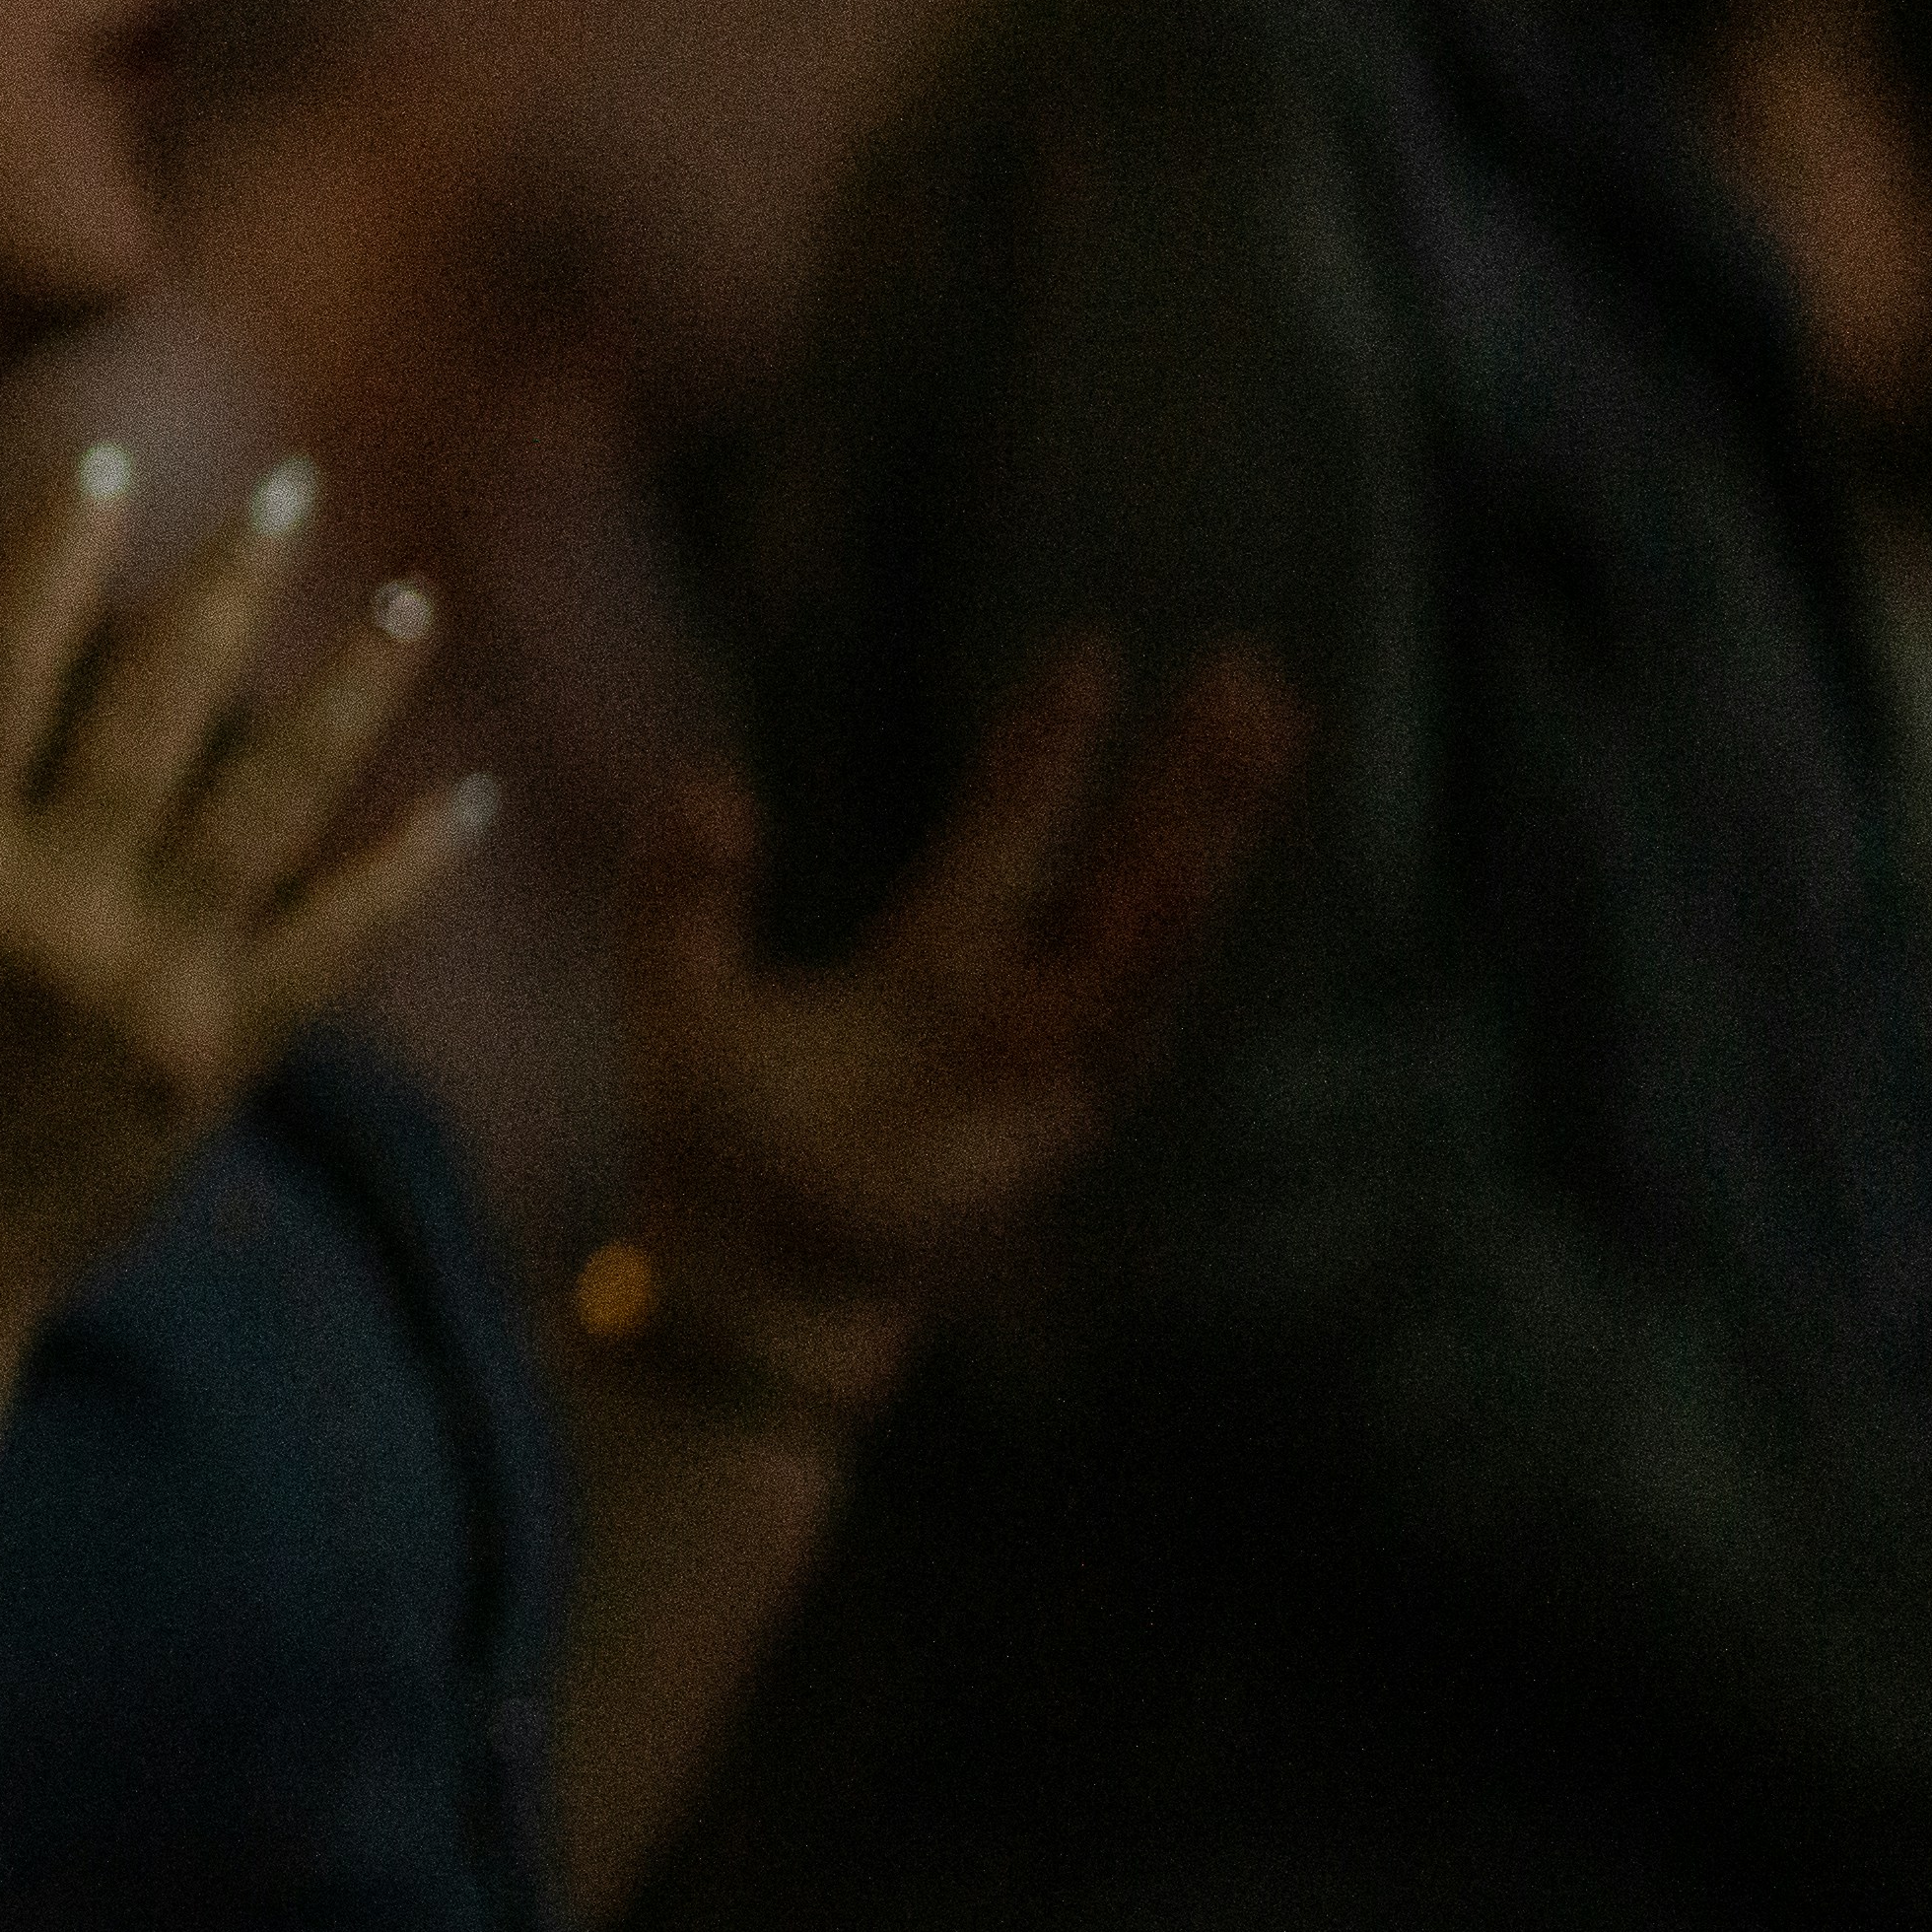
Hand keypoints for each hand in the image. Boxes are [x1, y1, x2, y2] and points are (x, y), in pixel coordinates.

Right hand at [0, 448, 490, 1352]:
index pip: (5, 661)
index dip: (55, 550)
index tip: (101, 463)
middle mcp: (49, 913)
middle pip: (162, 703)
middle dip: (229, 582)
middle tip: (289, 484)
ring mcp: (145, 991)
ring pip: (273, 804)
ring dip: (349, 694)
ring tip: (408, 603)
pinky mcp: (210, 1065)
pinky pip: (330, 947)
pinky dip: (404, 871)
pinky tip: (467, 801)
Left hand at [612, 637, 1301, 1394]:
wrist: (732, 1279)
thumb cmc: (713, 1154)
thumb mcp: (677, 988)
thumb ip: (680, 886)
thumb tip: (708, 781)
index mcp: (934, 965)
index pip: (1013, 830)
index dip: (1050, 746)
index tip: (1090, 652)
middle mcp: (1009, 1008)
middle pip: (1124, 865)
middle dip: (1190, 778)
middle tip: (1254, 673)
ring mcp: (1037, 1067)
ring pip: (1150, 934)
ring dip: (1204, 841)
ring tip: (1254, 745)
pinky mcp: (1043, 1127)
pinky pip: (1111, 1030)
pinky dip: (1146, 955)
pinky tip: (1178, 879)